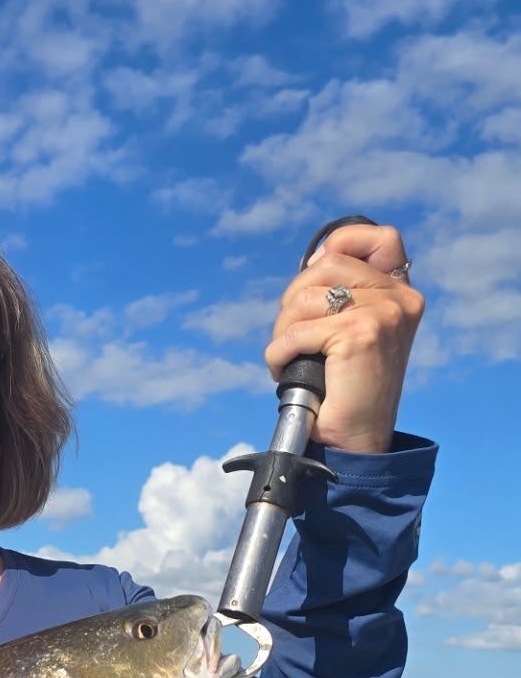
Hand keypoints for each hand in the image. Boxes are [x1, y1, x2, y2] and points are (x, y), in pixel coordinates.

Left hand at [264, 222, 424, 453]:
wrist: (357, 440)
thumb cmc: (346, 389)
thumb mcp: (353, 331)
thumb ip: (346, 294)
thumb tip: (313, 260)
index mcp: (401, 294)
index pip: (380, 238)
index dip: (340, 244)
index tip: (313, 274)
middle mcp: (399, 299)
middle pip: (327, 264)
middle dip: (294, 298)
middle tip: (291, 335)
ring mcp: (383, 313)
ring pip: (305, 297)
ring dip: (282, 331)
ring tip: (288, 357)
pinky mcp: (360, 333)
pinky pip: (295, 331)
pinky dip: (276, 354)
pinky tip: (283, 372)